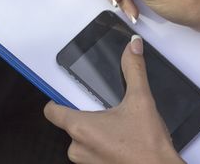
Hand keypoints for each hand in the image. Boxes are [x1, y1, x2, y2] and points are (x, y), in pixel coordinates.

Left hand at [44, 36, 183, 163]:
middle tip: (109, 112)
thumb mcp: (141, 100)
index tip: (62, 96)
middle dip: (88, 117)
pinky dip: (102, 146)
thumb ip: (134, 70)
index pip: (52, 112)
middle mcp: (77, 148)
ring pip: (82, 140)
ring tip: (119, 129)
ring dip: (96, 133)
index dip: (55, 101)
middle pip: (70, 124)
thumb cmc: (148, 145)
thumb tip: (132, 46)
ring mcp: (86, 163)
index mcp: (80, 127)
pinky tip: (122, 142)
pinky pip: (92, 154)